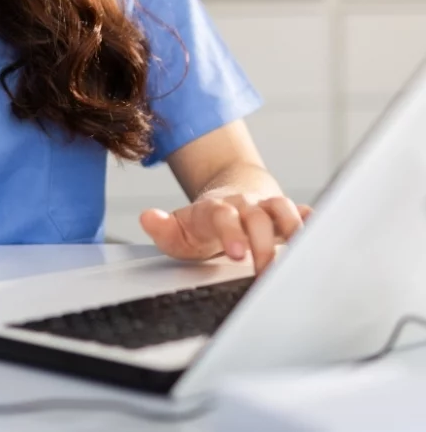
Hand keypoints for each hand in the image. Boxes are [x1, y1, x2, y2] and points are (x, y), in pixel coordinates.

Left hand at [140, 195, 312, 274]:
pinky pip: (307, 213)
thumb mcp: (180, 230)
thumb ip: (163, 229)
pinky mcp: (289, 215)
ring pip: (285, 210)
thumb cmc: (205, 224)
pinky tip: (323, 236)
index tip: (238, 253)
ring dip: (294, 231)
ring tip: (301, 256)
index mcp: (216, 208)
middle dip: (263, 243)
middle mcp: (244, 205)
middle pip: (257, 217)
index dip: (231, 231)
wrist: (231, 199)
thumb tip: (148, 218)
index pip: (222, 215)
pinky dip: (316, 222)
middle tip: (265, 272)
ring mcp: (268, 207)